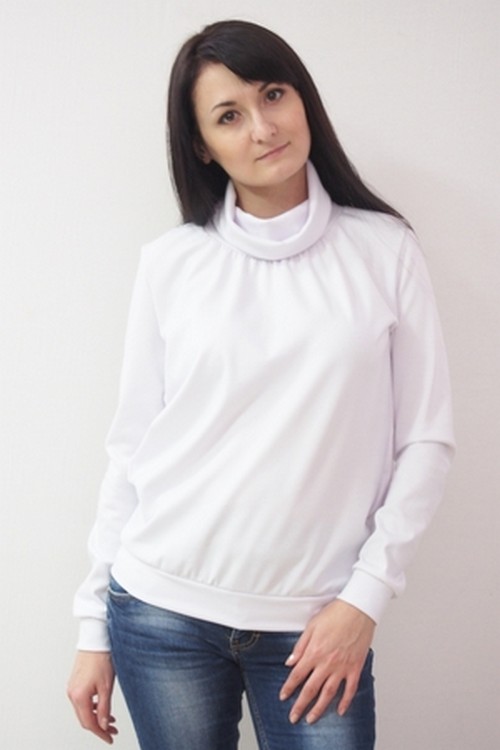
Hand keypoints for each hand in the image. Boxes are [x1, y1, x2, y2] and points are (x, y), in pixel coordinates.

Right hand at [67, 651, 117, 743]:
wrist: (95, 641)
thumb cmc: (101, 659)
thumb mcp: (107, 687)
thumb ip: (105, 708)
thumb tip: (104, 726)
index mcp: (79, 696)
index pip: (89, 723)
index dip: (100, 733)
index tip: (110, 738)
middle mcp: (72, 694)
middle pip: (84, 718)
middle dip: (99, 727)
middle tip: (113, 730)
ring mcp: (72, 688)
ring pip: (83, 710)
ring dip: (96, 717)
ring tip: (111, 719)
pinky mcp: (74, 683)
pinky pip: (82, 701)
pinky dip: (92, 707)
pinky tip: (101, 706)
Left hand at [279, 600, 374, 724]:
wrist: (358, 609)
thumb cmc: (335, 613)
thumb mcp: (312, 626)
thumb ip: (300, 646)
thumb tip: (290, 662)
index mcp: (314, 652)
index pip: (297, 675)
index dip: (289, 688)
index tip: (283, 697)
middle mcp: (327, 662)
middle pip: (311, 689)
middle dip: (300, 705)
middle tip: (294, 717)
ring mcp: (342, 667)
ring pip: (329, 693)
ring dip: (319, 708)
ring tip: (312, 719)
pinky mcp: (355, 667)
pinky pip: (350, 689)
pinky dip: (345, 701)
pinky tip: (340, 710)